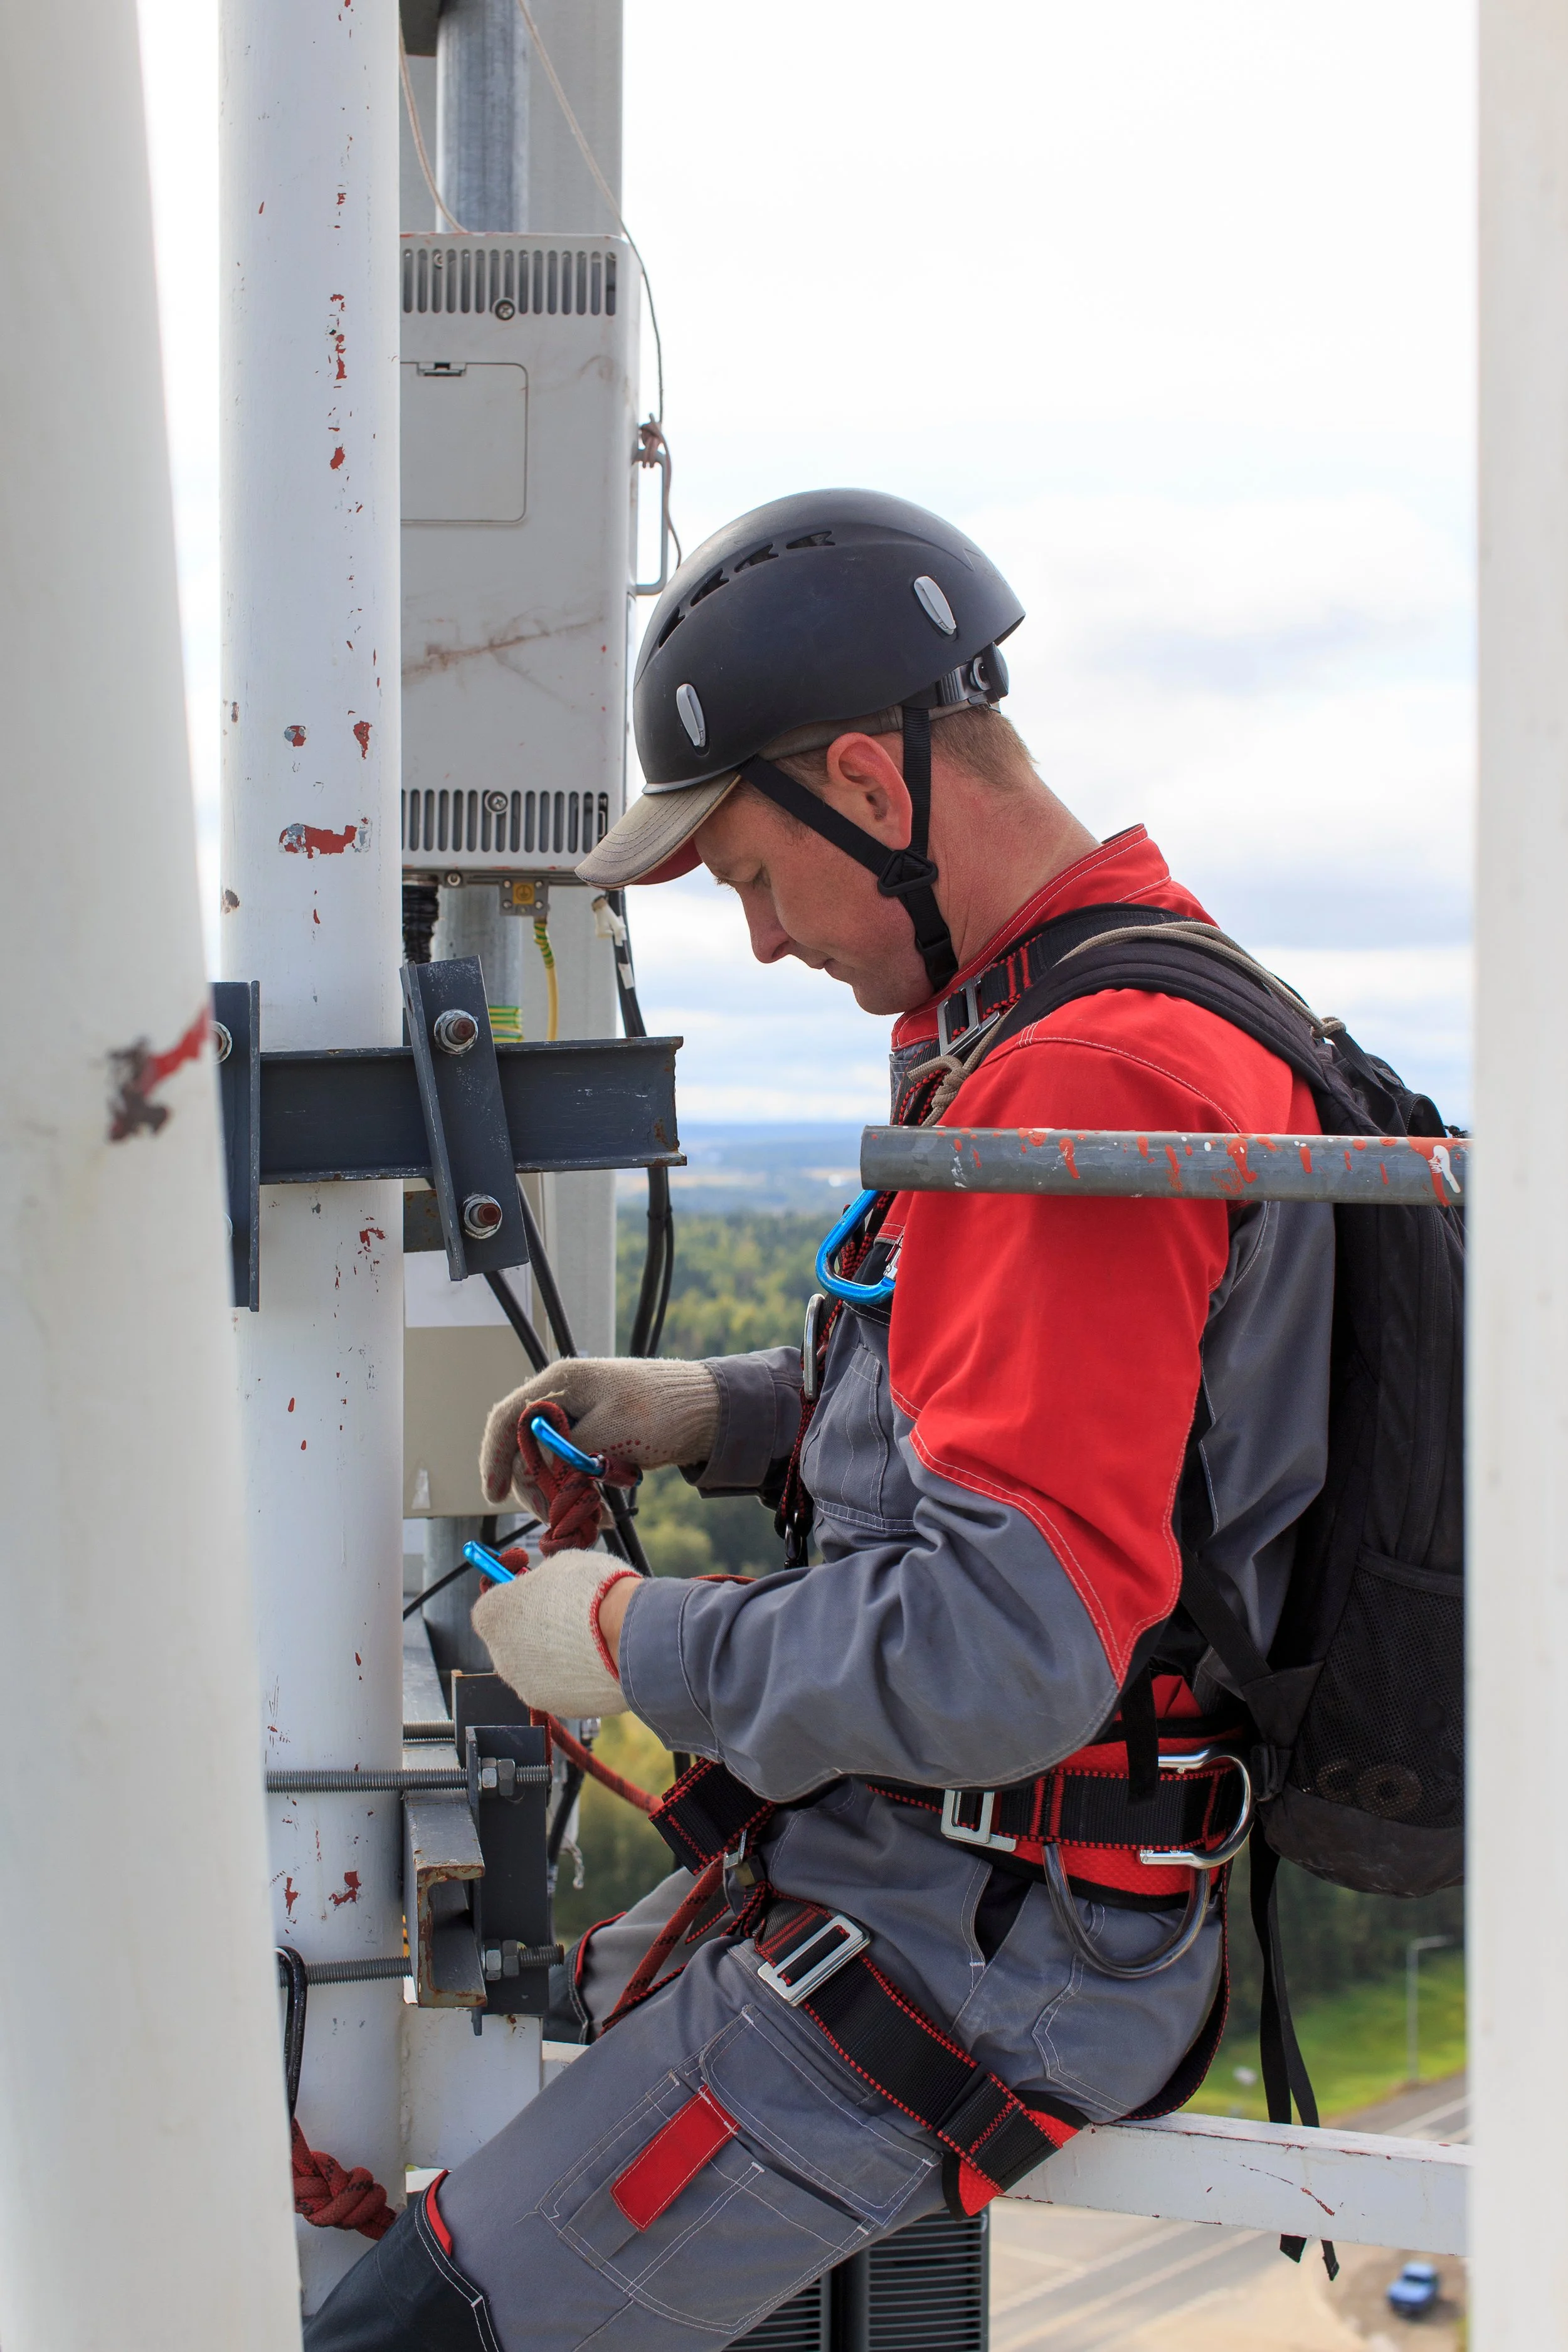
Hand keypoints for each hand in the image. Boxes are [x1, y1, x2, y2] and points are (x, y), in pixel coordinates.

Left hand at [472, 1552, 637, 1716]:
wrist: (631, 1635)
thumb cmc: (594, 1591)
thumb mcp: (560, 1565)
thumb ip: (540, 1580)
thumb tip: (542, 1585)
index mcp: (493, 1616)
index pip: (489, 1608)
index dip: (512, 1597)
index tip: (530, 1591)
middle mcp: (501, 1656)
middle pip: (510, 1641)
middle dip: (532, 1629)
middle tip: (564, 1614)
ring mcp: (527, 1686)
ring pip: (536, 1667)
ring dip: (553, 1655)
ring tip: (587, 1638)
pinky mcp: (556, 1707)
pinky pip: (560, 1686)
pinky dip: (573, 1676)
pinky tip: (596, 1659)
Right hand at [479, 1356, 720, 1509]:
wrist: (712, 1411)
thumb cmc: (664, 1411)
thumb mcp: (609, 1434)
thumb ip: (565, 1454)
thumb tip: (535, 1476)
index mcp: (561, 1384)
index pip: (507, 1418)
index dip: (493, 1458)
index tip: (494, 1495)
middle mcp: (564, 1398)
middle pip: (524, 1449)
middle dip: (536, 1489)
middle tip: (557, 1519)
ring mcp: (580, 1418)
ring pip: (550, 1464)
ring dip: (563, 1496)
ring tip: (591, 1521)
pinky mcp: (597, 1438)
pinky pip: (574, 1469)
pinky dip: (582, 1492)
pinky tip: (601, 1515)